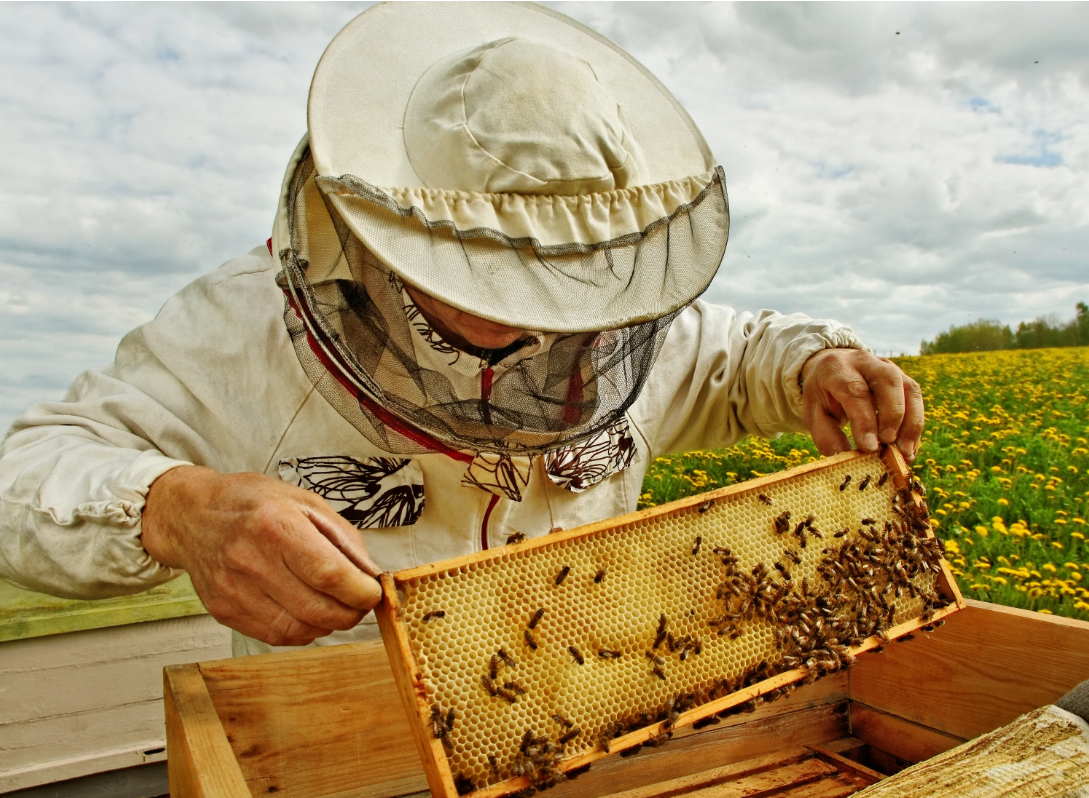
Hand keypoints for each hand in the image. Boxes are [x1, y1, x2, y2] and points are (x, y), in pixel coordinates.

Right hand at [142, 466, 381, 645]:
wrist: (193, 516)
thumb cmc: (252, 503)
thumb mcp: (305, 502)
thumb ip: (343, 539)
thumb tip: (370, 575)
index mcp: (275, 525)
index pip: (329, 574)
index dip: (360, 592)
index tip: (374, 593)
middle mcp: (250, 560)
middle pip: (316, 609)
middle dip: (351, 613)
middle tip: (360, 603)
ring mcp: (233, 590)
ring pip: (298, 629)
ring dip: (328, 625)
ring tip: (334, 606)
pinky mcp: (224, 611)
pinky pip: (276, 636)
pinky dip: (302, 630)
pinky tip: (307, 612)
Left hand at [800, 348, 923, 461]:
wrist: (833, 369)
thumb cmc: (823, 395)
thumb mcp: (814, 413)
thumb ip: (827, 435)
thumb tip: (846, 459)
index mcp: (837, 368)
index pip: (855, 390)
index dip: (865, 420)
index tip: (870, 447)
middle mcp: (865, 362)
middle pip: (888, 381)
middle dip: (892, 415)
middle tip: (888, 443)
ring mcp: (888, 367)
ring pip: (909, 389)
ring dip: (911, 423)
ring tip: (904, 452)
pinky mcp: (903, 378)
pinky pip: (915, 399)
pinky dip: (915, 426)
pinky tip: (909, 449)